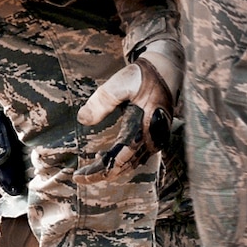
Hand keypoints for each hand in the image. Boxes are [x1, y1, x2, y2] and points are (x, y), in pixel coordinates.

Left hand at [76, 38, 181, 177]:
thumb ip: (102, 101)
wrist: (167, 70)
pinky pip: (136, 157)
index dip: (99, 171)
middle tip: (79, 177)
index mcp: (143, 129)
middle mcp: (152, 139)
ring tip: (90, 170)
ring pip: (131, 164)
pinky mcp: (154, 137)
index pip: (119, 159)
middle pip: (124, 166)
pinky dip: (120, 162)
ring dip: (110, 169)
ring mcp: (155, 140)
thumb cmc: (144, 76)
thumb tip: (82, 119)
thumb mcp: (121, 84)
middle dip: (101, 174)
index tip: (79, 176)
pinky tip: (104, 157)